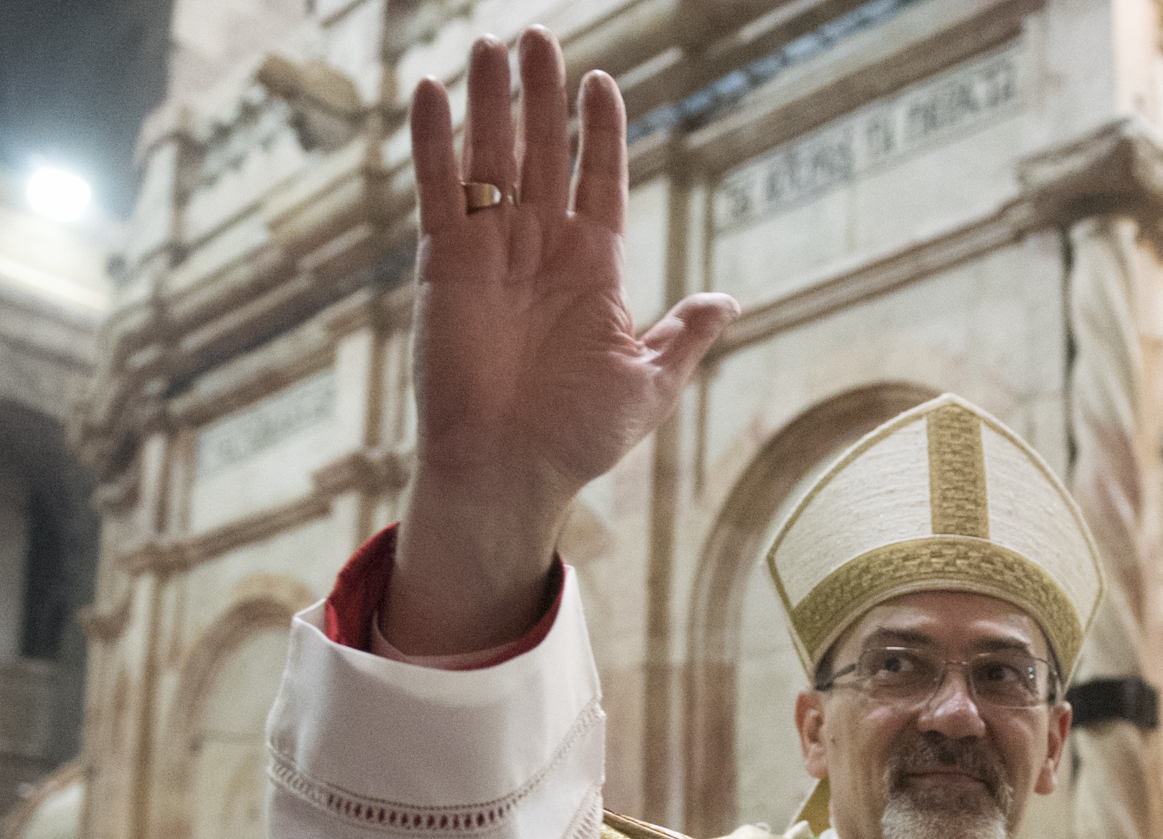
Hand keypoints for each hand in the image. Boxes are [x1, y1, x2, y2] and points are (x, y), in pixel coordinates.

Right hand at [390, 27, 737, 653]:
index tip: (603, 82)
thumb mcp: (647, 385)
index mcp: (593, 268)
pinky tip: (434, 90)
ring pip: (491, 158)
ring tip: (489, 43)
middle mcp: (541, 249)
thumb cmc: (577, 437)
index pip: (599, 179)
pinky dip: (435, 142)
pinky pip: (438, 189)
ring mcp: (491, 251)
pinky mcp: (445, 262)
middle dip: (541, 94)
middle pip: (542, 151)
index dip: (600, 131)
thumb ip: (683, 336)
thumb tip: (729, 301)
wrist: (509, 470)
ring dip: (489, 102)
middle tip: (538, 34)